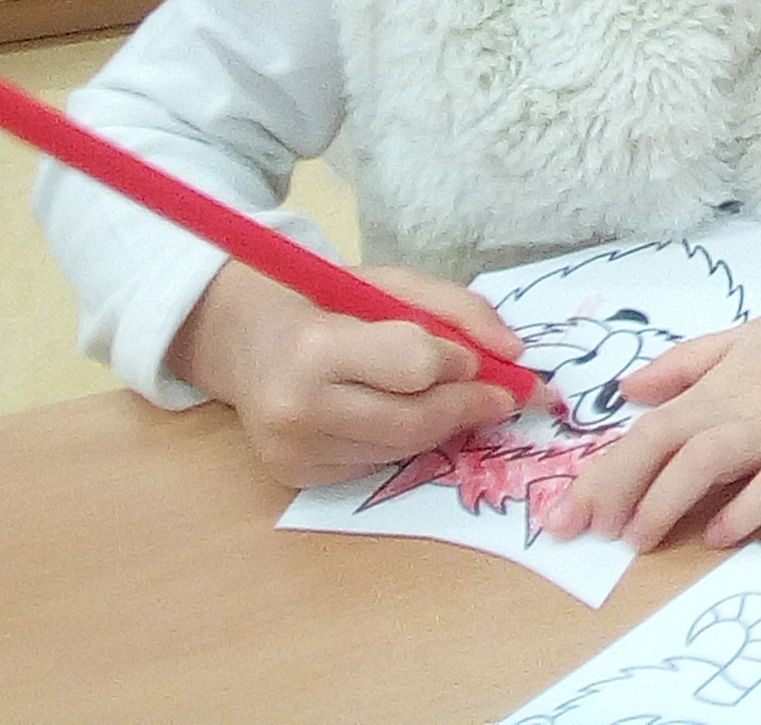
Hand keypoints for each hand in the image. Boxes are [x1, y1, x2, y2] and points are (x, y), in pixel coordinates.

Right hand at [171, 259, 523, 487]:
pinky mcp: (296, 477)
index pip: (416, 366)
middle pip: (415, 421)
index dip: (457, 362)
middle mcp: (297, 408)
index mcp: (316, 348)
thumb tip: (515, 354)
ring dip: (444, 426)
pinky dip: (405, 442)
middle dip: (470, 406)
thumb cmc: (326, 302)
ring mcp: (292, 452)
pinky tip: (403, 415)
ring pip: (403, 449)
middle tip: (507, 395)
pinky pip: (377, 465)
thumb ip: (459, 310)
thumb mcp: (392, 283)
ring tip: (461, 400)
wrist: (244, 340)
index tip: (475, 357)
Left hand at [552, 248, 760, 551]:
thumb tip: (625, 391)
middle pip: (663, 446)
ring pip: (708, 461)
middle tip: (581, 535)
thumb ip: (688, 364)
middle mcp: (744, 404)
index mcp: (723, 382)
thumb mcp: (750, 335)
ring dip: (666, 501)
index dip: (601, 470)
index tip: (562, 513)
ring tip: (638, 540)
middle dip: (614, 491)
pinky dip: (746, 507)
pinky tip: (721, 533)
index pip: (646, 429)